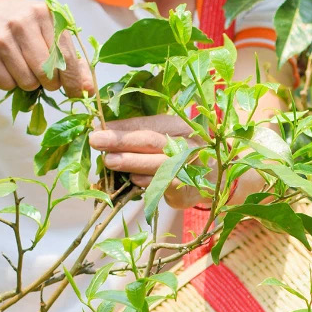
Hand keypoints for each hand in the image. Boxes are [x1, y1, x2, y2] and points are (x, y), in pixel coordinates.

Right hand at [0, 0, 94, 95]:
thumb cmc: (22, 28)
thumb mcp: (48, 33)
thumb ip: (71, 60)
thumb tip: (88, 89)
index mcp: (46, 15)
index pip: (66, 56)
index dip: (73, 80)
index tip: (76, 93)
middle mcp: (23, 21)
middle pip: (47, 73)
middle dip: (49, 83)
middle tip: (43, 77)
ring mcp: (2, 35)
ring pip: (27, 81)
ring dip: (28, 83)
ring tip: (22, 68)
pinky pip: (5, 84)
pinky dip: (8, 83)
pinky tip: (6, 68)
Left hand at [87, 113, 205, 207]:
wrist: (214, 178)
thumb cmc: (178, 155)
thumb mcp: (161, 139)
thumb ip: (135, 134)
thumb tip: (101, 129)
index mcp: (176, 126)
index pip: (145, 124)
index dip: (121, 127)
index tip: (97, 128)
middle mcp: (184, 143)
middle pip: (151, 140)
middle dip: (122, 141)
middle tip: (97, 140)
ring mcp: (189, 166)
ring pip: (157, 163)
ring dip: (132, 162)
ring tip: (110, 161)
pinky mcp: (188, 188)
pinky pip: (166, 184)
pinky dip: (148, 182)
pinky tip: (133, 180)